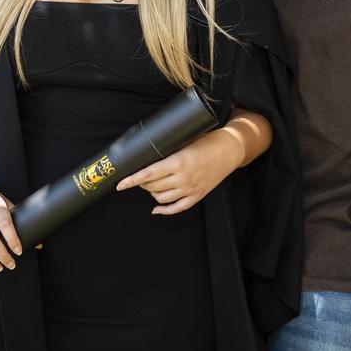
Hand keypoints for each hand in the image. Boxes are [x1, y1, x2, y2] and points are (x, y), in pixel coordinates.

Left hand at [115, 129, 243, 214]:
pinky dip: (164, 210)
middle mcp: (183, 178)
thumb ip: (169, 149)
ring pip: (161, 198)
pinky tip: (156, 209)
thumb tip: (147, 153)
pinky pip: (177, 208)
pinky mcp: (198, 195)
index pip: (148, 174)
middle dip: (141, 183)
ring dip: (151, 193)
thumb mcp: (185, 141)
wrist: (230, 149)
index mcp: (178, 162)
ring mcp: (191, 189)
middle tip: (138, 177)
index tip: (120, 184)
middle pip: (152, 186)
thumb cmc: (208, 140)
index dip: (131, 180)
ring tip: (149, 185)